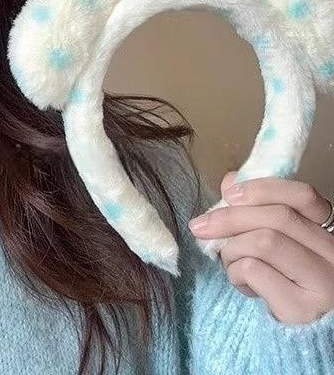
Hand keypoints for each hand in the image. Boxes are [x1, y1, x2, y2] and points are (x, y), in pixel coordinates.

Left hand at [188, 172, 333, 323]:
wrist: (301, 339)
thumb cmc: (285, 283)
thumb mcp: (276, 245)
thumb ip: (256, 212)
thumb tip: (231, 180)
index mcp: (326, 234)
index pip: (304, 197)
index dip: (263, 188)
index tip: (230, 193)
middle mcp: (332, 256)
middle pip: (277, 217)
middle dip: (229, 217)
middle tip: (200, 226)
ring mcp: (323, 283)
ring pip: (264, 241)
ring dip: (232, 249)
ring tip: (230, 264)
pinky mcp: (302, 309)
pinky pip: (254, 271)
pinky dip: (235, 273)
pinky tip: (244, 285)